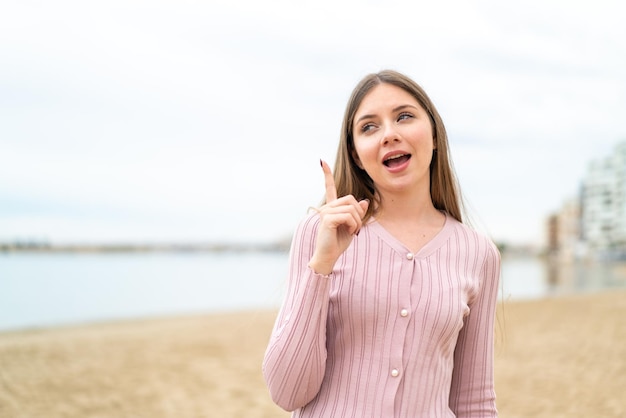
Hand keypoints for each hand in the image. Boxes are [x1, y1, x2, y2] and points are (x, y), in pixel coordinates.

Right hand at [308, 160, 368, 274]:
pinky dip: (354, 225)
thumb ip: (357, 214)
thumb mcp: (352, 227)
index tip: (321, 161)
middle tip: (355, 228)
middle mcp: (327, 207)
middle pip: (351, 199)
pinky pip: (348, 216)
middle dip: (359, 213)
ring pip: (352, 208)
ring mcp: (326, 212)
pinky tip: (349, 233)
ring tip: (352, 232)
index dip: (326, 175)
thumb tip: (364, 201)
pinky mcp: (327, 219)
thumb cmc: (338, 243)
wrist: (328, 256)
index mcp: (331, 208)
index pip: (329, 188)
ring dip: (357, 222)